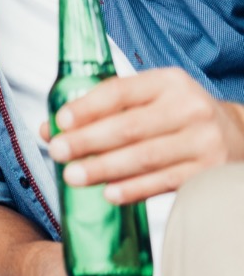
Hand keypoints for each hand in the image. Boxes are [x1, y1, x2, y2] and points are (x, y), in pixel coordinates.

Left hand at [43, 67, 243, 202]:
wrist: (234, 135)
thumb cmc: (175, 115)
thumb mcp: (147, 99)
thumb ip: (100, 110)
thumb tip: (50, 129)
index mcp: (166, 82)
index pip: (120, 92)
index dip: (87, 107)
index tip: (60, 121)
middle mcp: (188, 107)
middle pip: (129, 127)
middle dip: (88, 141)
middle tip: (58, 152)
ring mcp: (202, 141)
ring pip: (145, 157)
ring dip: (104, 168)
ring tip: (73, 176)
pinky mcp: (208, 171)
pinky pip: (164, 182)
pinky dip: (134, 189)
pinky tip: (109, 194)